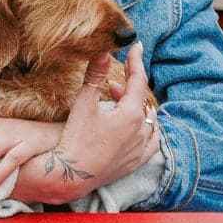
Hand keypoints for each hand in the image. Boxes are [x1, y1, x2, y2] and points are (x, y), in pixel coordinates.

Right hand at [28, 46, 160, 204]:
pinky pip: (151, 142)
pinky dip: (147, 130)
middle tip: (112, 84)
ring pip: (147, 120)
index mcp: (131, 114)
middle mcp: (141, 130)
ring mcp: (140, 148)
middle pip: (141, 100)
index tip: (136, 48)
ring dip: (136, 108)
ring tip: (120, 103)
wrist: (71, 175)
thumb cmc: (76, 138)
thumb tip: (103, 53)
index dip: (136, 62)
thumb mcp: (84, 103)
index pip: (138, 80)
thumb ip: (95, 76)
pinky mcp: (136, 162)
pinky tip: (140, 128)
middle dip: (129, 88)